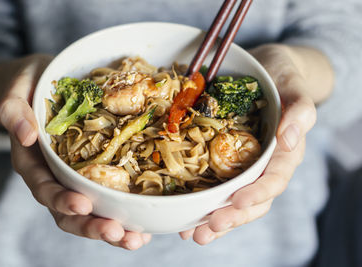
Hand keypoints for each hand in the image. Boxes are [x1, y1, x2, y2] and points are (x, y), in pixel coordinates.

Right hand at [0, 54, 150, 249]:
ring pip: (92, 212)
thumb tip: (25, 135)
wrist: (48, 85)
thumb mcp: (18, 92)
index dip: (62, 200)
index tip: (83, 205)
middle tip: (117, 233)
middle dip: (92, 226)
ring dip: (113, 229)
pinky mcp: (96, 173)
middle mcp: (55, 177)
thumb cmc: (33, 88)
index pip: (45, 188)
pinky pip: (109, 198)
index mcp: (34, 163)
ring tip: (136, 240)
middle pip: (69, 212)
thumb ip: (14, 111)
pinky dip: (125, 214)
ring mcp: (76, 178)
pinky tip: (144, 226)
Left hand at [180, 44, 331, 243]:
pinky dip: (204, 206)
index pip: (274, 180)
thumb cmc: (282, 78)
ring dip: (216, 221)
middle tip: (208, 229)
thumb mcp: (293, 86)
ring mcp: (245, 167)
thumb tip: (290, 139)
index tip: (236, 202)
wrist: (266, 72)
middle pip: (252, 200)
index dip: (256, 194)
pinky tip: (187, 219)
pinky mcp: (227, 163)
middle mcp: (265, 165)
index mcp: (285, 153)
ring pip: (234, 201)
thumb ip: (299, 111)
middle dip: (231, 217)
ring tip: (195, 235)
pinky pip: (218, 189)